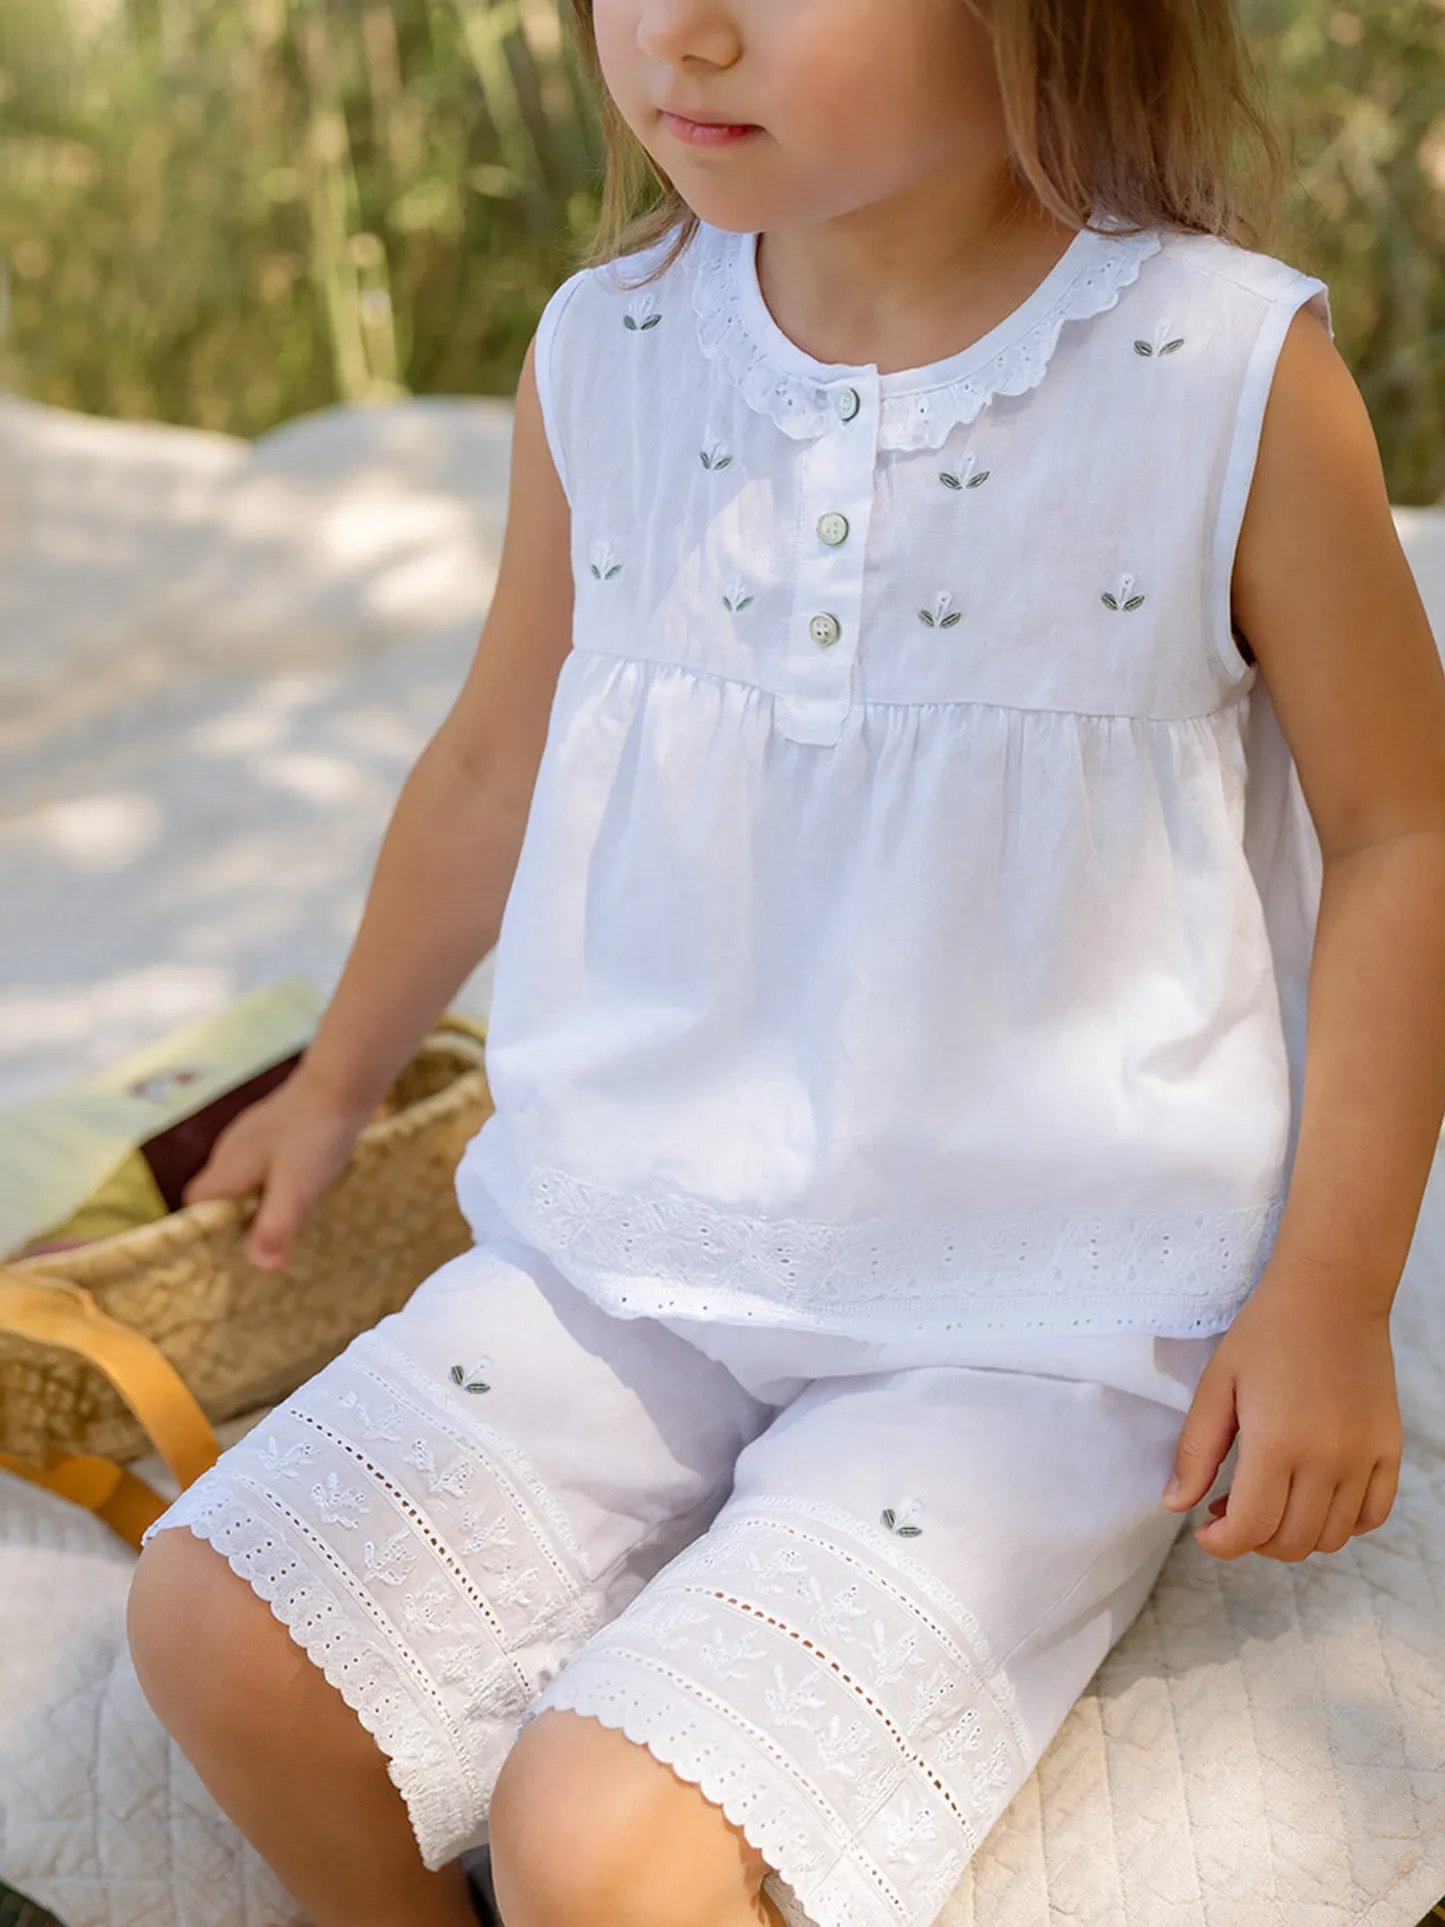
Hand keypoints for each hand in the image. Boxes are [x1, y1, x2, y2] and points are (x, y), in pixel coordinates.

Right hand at [181, 1072, 373, 1271]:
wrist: (340, 1082)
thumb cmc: (315, 1137)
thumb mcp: (296, 1190)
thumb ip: (274, 1226)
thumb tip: (260, 1266)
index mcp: (227, 1168)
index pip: (195, 1205)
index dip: (207, 1228)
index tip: (230, 1248)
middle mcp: (229, 1149)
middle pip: (216, 1192)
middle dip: (234, 1215)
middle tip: (264, 1236)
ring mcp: (251, 1133)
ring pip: (240, 1174)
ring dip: (257, 1195)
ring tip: (285, 1213)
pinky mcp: (274, 1123)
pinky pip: (263, 1158)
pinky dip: (274, 1175)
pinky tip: (301, 1179)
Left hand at [1160, 1277, 1401, 1560]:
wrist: (1330, 1294)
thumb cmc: (1265, 1334)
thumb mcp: (1217, 1385)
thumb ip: (1196, 1450)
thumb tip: (1175, 1505)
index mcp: (1277, 1443)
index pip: (1252, 1529)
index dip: (1222, 1544)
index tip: (1204, 1531)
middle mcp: (1327, 1458)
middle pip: (1292, 1541)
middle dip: (1253, 1541)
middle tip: (1229, 1511)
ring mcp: (1364, 1457)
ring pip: (1332, 1537)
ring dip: (1295, 1536)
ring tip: (1269, 1502)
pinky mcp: (1389, 1448)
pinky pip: (1373, 1515)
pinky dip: (1343, 1523)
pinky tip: (1313, 1497)